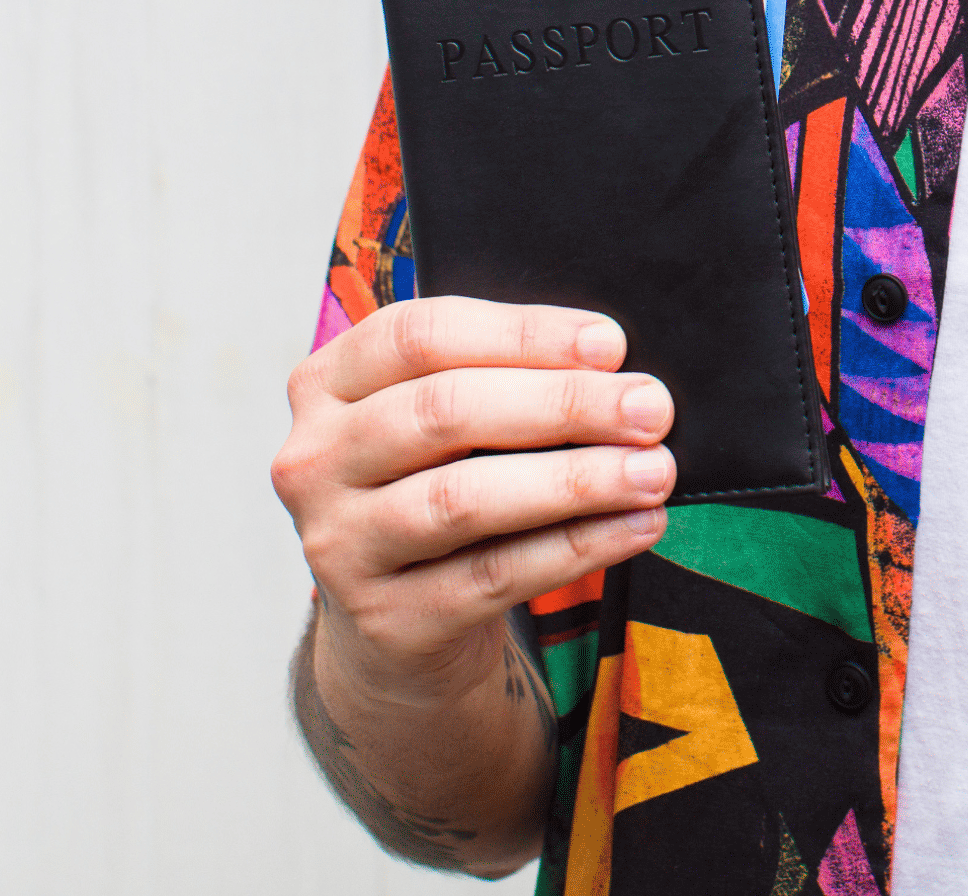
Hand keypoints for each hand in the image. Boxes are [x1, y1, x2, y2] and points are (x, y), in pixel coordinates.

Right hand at [271, 296, 674, 700]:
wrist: (396, 631)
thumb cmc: (436, 489)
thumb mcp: (442, 426)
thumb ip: (501, 381)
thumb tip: (614, 366)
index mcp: (326, 385)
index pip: (421, 335)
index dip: (523, 335)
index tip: (611, 345)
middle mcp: (315, 462)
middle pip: (445, 411)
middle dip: (564, 404)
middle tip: (651, 408)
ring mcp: (339, 546)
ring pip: (464, 498)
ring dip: (576, 479)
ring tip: (653, 470)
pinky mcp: (385, 621)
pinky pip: (493, 575)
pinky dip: (575, 547)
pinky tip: (635, 527)